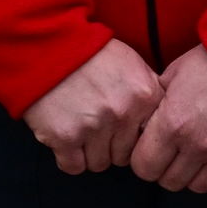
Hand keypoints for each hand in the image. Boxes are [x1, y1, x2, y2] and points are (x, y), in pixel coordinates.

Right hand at [21, 38, 160, 174]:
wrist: (43, 41)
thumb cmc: (87, 51)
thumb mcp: (131, 62)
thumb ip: (151, 91)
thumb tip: (162, 121)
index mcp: (144, 95)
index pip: (151, 139)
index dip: (134, 136)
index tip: (122, 129)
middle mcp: (122, 114)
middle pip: (125, 156)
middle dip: (110, 145)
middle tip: (94, 126)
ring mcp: (93, 127)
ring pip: (100, 164)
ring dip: (89, 152)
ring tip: (78, 128)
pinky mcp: (64, 136)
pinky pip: (73, 166)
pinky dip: (68, 158)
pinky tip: (64, 140)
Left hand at [128, 45, 206, 194]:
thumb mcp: (173, 74)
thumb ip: (157, 102)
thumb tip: (145, 122)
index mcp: (171, 123)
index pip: (143, 166)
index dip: (143, 160)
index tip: (148, 151)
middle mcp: (196, 146)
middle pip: (168, 182)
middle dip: (164, 169)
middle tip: (170, 155)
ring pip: (197, 187)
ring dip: (192, 175)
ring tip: (194, 157)